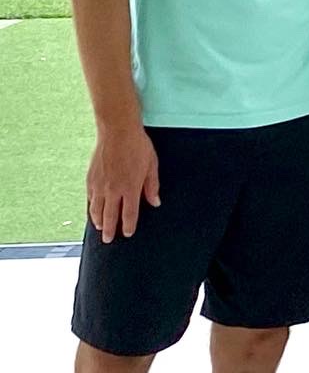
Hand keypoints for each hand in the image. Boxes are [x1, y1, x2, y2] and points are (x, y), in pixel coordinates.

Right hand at [86, 124, 160, 241]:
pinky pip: (90, 197)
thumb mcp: (152, 166)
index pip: (128, 214)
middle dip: (110, 229)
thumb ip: (152, 186)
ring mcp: (99, 184)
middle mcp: (113, 190)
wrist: (117, 132)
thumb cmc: (138, 147)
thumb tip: (155, 203)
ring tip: (100, 228)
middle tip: (108, 240)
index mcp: (130, 188)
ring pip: (96, 209)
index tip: (127, 234)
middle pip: (109, 216)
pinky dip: (91, 206)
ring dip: (98, 220)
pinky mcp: (91, 177)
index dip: (128, 226)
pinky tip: (93, 210)